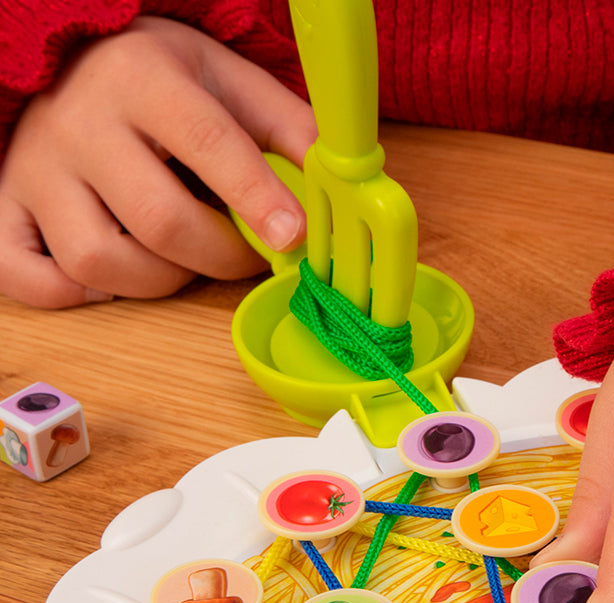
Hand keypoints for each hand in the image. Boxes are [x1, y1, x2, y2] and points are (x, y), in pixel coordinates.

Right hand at [0, 16, 316, 306]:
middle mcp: (79, 122)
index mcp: (145, 80)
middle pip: (159, 221)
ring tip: (178, 257)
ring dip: (157, 281)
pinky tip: (112, 277)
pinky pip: (26, 277)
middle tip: (243, 253)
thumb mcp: (231, 84)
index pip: (208, 144)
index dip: (257, 198)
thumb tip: (343, 190)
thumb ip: (291, 132)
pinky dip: (73, 296)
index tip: (293, 237)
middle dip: (220, 256)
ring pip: (98, 261)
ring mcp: (34, 170)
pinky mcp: (5, 206)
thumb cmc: (163, 82)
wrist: (70, 59)